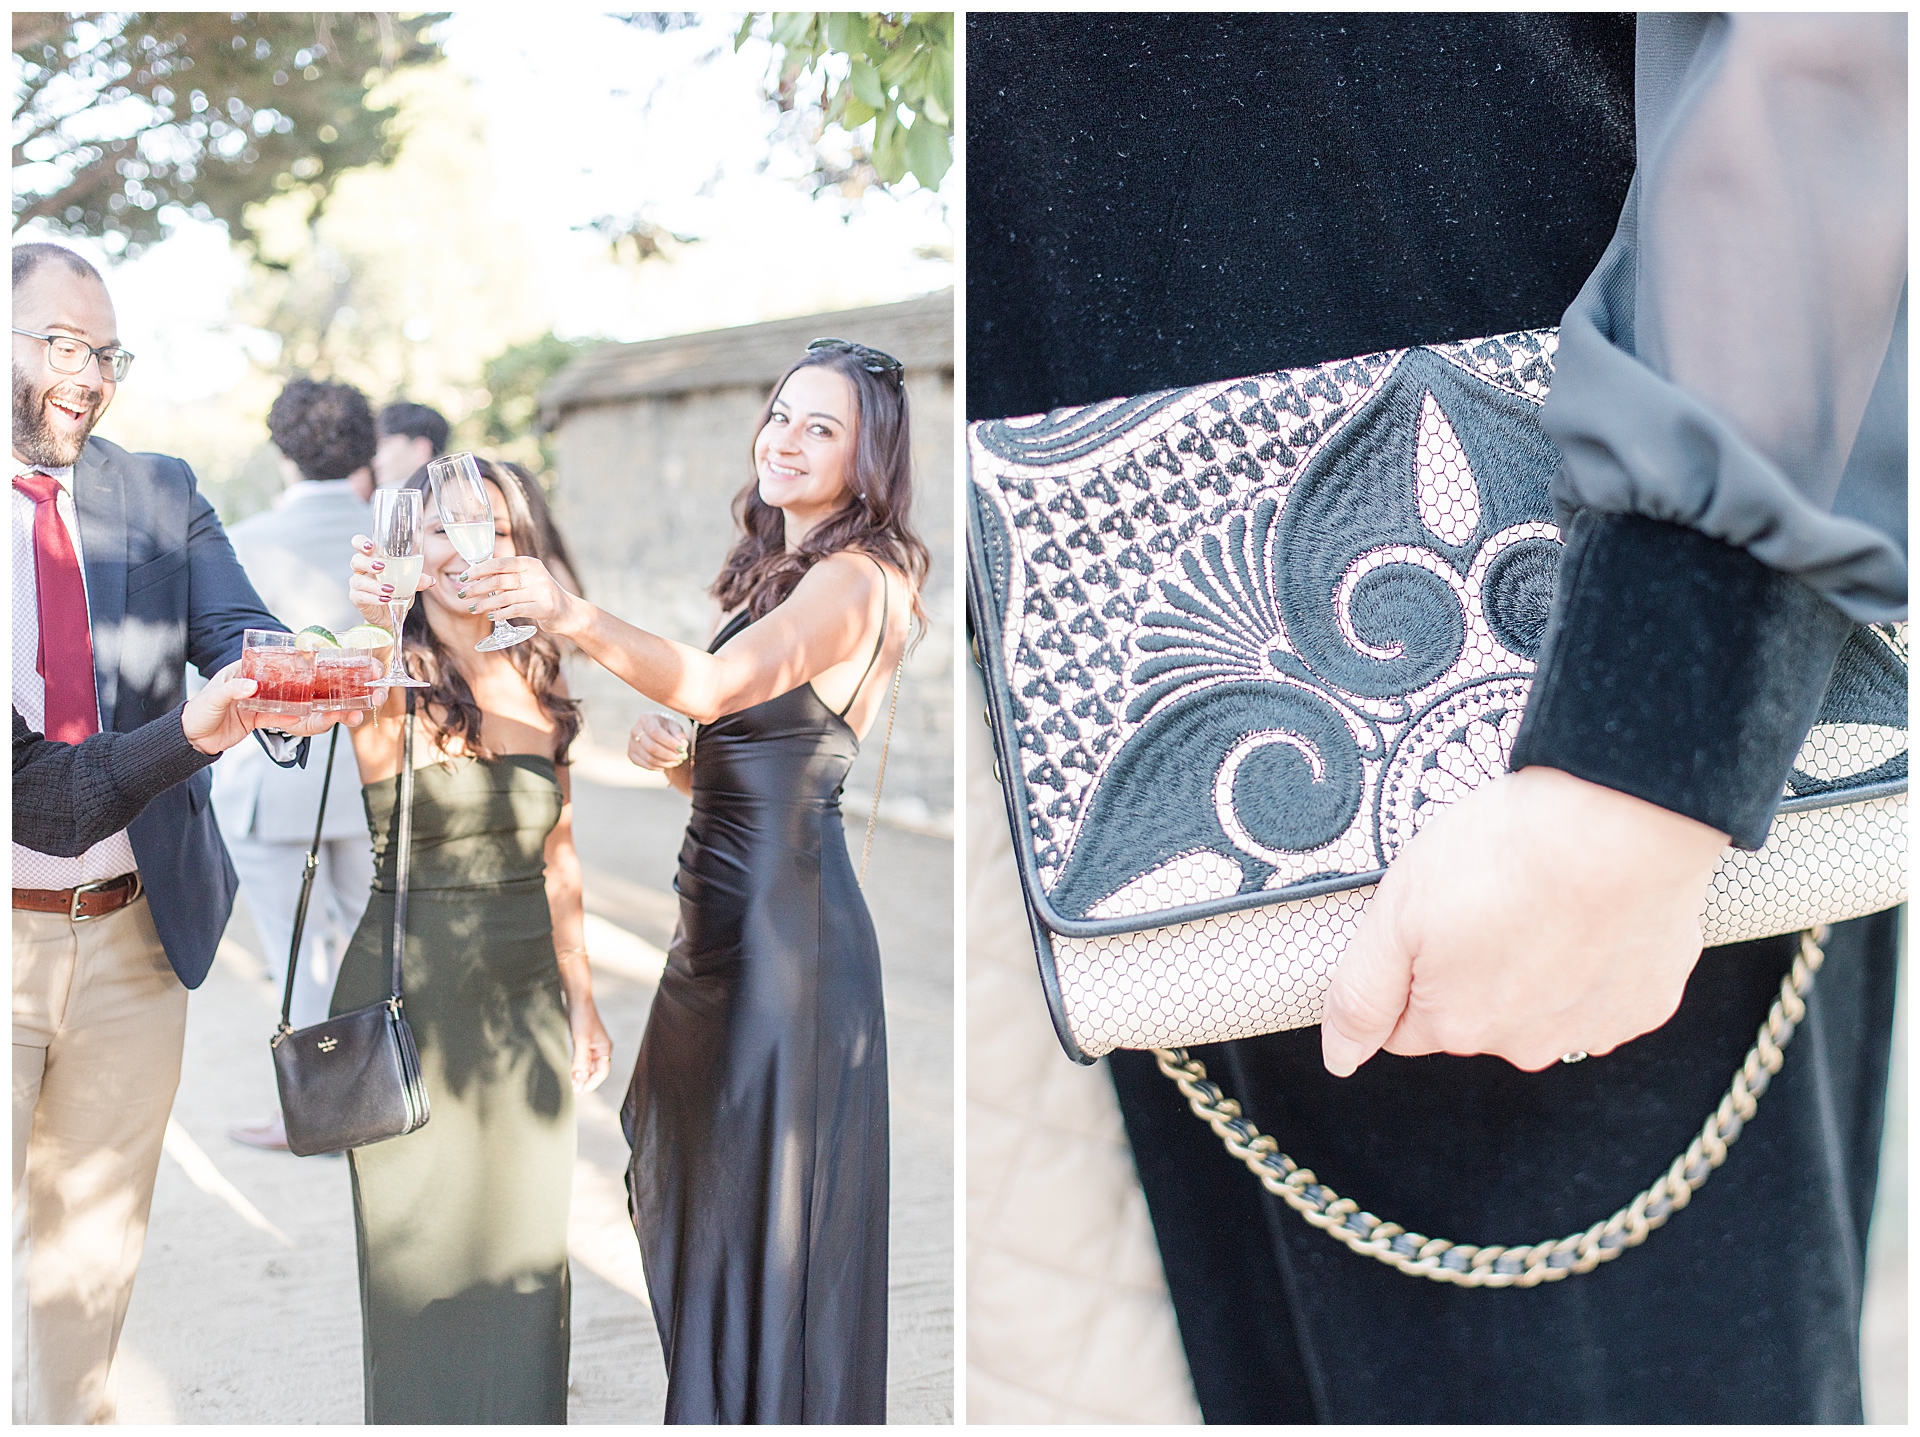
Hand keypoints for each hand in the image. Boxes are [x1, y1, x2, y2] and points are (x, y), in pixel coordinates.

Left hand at [182, 662, 362, 753]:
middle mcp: (261, 681)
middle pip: (298, 682)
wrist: (192, 740)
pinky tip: (324, 721)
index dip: (306, 660)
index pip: (281, 660)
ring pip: (299, 702)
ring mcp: (265, 700)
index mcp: (248, 668)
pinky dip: (305, 720)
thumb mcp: (213, 698)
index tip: (329, 662)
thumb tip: (253, 685)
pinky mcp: (265, 717)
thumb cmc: (198, 712)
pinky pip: (289, 717)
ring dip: (322, 708)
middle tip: (350, 695)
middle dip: (325, 690)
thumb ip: (232, 690)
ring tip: (345, 713)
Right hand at [348, 533, 434, 624]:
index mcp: (372, 559)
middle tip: (382, 567)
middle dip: (367, 562)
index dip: (361, 543)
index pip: (359, 544)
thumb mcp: (408, 584)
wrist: (389, 615)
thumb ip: (417, 580)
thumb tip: (430, 580)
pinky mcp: (357, 599)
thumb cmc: (396, 592)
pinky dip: (374, 598)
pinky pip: (361, 597)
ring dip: (375, 585)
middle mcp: (361, 570)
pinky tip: (385, 599)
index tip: (371, 546)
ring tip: (390, 589)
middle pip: (356, 560)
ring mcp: (357, 585)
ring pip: (359, 581)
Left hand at [460, 554, 582, 635]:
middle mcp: (536, 575)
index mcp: (529, 563)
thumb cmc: (540, 594)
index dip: (479, 570)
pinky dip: (499, 614)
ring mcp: (541, 592)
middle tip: (463, 594)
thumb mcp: (527, 578)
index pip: (499, 563)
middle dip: (477, 588)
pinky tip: (491, 616)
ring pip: (504, 598)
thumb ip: (507, 575)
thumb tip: (475, 575)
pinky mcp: (544, 608)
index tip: (463, 577)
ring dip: (485, 604)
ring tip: (473, 608)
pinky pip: (515, 611)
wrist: (567, 612)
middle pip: (499, 581)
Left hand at [568, 995, 613, 1093]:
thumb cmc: (581, 1017)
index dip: (591, 1083)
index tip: (579, 1091)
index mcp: (605, 1048)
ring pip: (587, 1066)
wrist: (576, 999)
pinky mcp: (582, 1041)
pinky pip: (581, 1059)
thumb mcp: (581, 1041)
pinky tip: (568, 1071)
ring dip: (580, 1075)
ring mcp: (591, 1045)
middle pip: (595, 1071)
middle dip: (585, 1081)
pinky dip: (576, 1066)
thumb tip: (578, 1081)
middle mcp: (600, 1048)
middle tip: (573, 1091)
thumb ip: (580, 1061)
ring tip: (570, 1084)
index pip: (602, 1072)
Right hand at [627, 712, 690, 770]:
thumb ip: (679, 735)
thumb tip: (682, 745)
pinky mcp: (631, 754)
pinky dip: (658, 767)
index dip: (669, 743)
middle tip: (679, 757)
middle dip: (668, 755)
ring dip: (665, 763)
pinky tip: (666, 764)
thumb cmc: (666, 728)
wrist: (655, 731)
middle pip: (651, 747)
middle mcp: (635, 730)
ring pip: (649, 758)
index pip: (655, 732)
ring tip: (675, 761)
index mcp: (646, 719)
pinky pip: (646, 765)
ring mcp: (631, 743)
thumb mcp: (675, 726)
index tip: (682, 748)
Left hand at [1320, 766, 1729, 1075]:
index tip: (1430, 920)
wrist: (1618, 826)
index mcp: (1456, 1026)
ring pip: (1541, 1005)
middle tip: (1488, 897)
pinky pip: (1604, 990)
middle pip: (1475, 1017)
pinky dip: (1594, 957)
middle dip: (1471, 968)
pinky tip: (1591, 910)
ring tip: (1542, 897)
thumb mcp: (1394, 913)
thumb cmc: (1501, 855)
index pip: (1406, 1025)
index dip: (1409, 969)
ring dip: (1537, 965)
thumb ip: (1361, 995)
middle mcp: (1524, 1045)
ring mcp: (1591, 1028)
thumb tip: (1340, 1059)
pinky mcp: (1645, 1003)